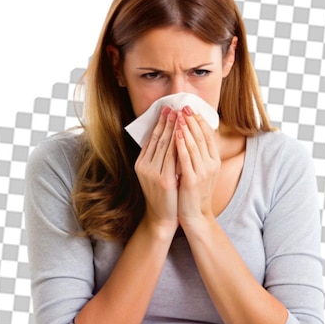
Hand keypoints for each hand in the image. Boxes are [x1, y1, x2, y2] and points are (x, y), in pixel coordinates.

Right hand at [134, 106, 179, 232]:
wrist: (161, 217)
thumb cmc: (163, 196)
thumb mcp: (156, 174)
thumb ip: (159, 158)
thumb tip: (168, 138)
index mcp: (141, 164)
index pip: (151, 139)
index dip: (159, 123)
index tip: (166, 109)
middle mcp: (144, 167)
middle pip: (157, 139)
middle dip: (166, 121)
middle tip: (173, 106)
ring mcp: (153, 174)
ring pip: (164, 146)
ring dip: (173, 128)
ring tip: (180, 114)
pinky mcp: (164, 180)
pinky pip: (172, 158)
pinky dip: (178, 144)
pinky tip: (184, 133)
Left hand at [175, 106, 220, 227]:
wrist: (195, 216)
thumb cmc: (194, 193)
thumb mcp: (202, 171)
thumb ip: (200, 156)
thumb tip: (193, 136)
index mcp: (214, 161)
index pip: (208, 136)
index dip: (200, 121)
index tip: (191, 109)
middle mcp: (211, 164)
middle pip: (201, 136)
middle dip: (192, 120)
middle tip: (183, 106)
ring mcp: (203, 172)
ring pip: (194, 144)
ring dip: (185, 127)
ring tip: (178, 115)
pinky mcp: (192, 179)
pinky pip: (186, 157)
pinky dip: (181, 143)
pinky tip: (175, 133)